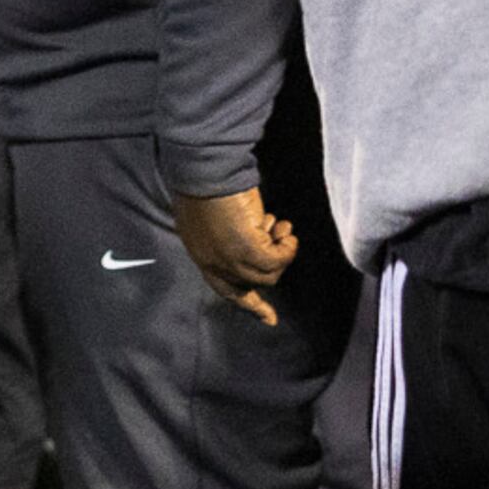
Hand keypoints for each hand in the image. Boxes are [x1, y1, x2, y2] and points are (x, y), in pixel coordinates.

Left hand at [173, 186, 297, 325]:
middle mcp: (213, 263)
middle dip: (273, 262)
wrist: (204, 170)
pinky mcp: (247, 251)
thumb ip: (227, 235)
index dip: (251, 304)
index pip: (226, 289)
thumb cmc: (206, 183)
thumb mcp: (213, 217)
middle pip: (253, 284)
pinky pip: (277, 261)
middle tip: (279, 232)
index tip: (271, 319)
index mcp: (201, 254)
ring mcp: (229, 260)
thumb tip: (257, 237)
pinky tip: (285, 229)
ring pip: (268, 275)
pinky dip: (287, 247)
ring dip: (280, 250)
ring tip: (279, 225)